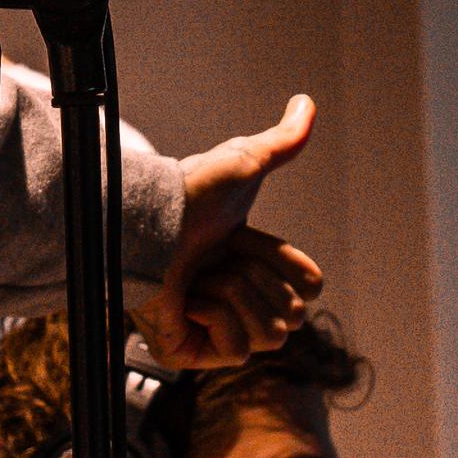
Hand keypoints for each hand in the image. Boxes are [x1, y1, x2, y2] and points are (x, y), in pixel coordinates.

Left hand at [136, 96, 325, 368]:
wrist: (147, 221)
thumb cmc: (191, 192)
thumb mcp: (245, 163)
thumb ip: (283, 140)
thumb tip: (308, 103)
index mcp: (252, 265)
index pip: (310, 288)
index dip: (286, 261)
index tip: (245, 238)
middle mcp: (237, 301)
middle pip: (296, 316)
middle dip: (258, 278)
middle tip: (220, 258)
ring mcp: (215, 331)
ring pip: (272, 335)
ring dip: (237, 294)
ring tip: (202, 277)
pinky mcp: (191, 354)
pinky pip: (238, 350)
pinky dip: (215, 317)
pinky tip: (189, 299)